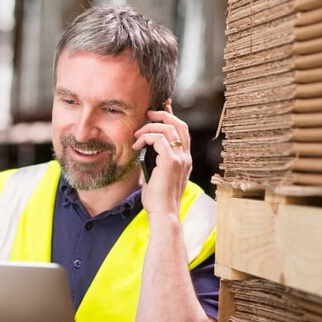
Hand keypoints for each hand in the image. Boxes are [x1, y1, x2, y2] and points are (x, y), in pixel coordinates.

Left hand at [132, 99, 191, 218]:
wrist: (163, 212)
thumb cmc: (157, 198)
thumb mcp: (156, 174)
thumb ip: (154, 161)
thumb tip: (143, 151)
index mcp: (184, 158)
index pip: (182, 131)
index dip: (172, 116)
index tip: (161, 108)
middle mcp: (185, 156)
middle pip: (179, 125)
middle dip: (163, 114)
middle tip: (148, 113)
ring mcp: (180, 158)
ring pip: (168, 129)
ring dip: (150, 127)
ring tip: (137, 134)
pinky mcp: (171, 161)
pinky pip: (159, 139)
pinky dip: (146, 137)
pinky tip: (136, 145)